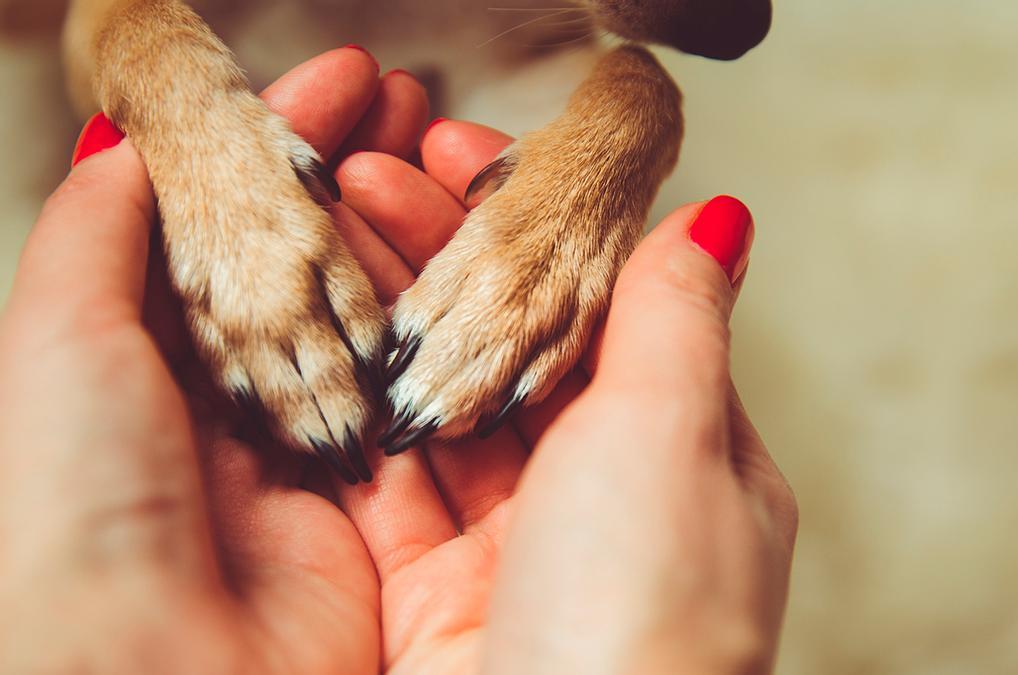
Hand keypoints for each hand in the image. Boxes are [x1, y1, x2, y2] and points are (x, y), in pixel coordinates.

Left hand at [0, 47, 428, 672]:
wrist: (152, 670)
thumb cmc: (76, 505)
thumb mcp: (60, 339)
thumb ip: (97, 236)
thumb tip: (123, 147)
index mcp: (154, 358)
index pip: (235, 222)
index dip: (286, 143)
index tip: (345, 81)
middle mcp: (233, 403)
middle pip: (310, 263)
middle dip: (359, 174)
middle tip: (408, 101)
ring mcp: (308, 452)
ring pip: (369, 321)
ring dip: (410, 235)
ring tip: (446, 151)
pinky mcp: (374, 508)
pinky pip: (414, 399)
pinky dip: (441, 331)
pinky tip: (470, 262)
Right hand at [334, 122, 798, 672]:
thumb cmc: (650, 615)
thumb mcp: (676, 435)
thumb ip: (677, 321)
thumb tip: (718, 220)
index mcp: (688, 452)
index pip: (605, 306)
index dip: (538, 227)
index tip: (466, 156)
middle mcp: (604, 497)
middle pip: (518, 347)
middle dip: (446, 258)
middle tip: (370, 176)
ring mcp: (517, 546)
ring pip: (448, 403)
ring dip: (393, 315)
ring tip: (328, 228)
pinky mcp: (436, 596)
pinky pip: (390, 480)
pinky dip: (356, 406)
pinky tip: (318, 332)